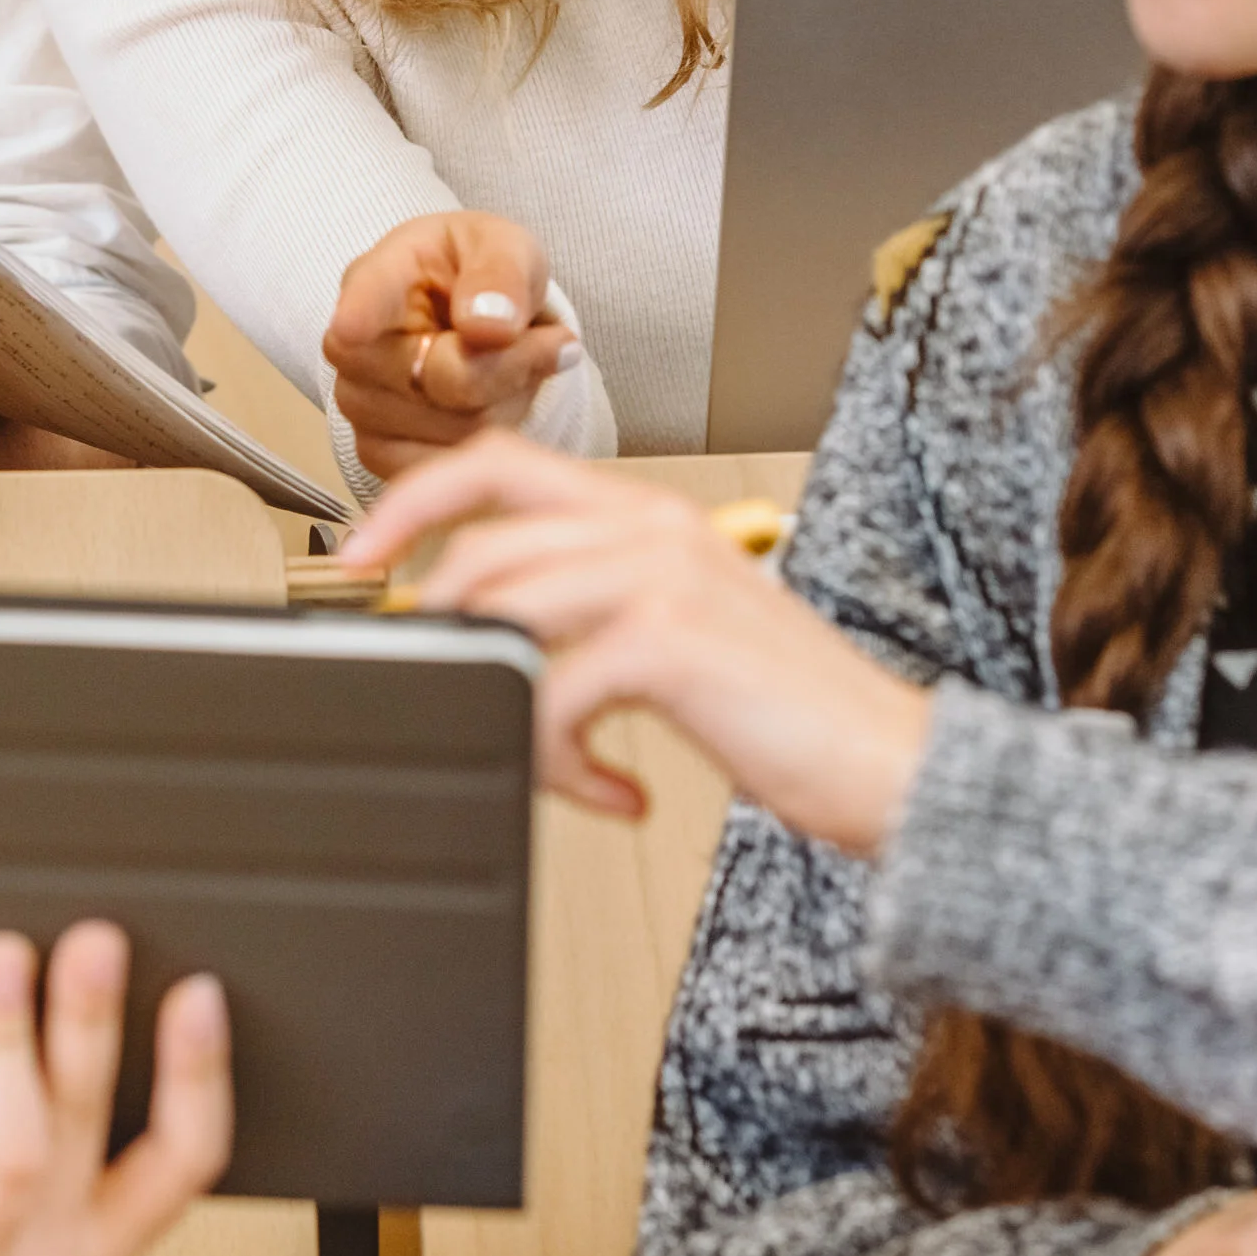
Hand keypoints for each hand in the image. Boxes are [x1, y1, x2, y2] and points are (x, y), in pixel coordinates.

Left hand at [0, 923, 232, 1255]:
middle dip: (93, 1026)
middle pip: (88, 1130)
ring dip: (12, 1039)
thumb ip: (65, 1087)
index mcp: (102, 1236)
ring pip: (13, 1149)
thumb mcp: (24, 1155)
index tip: (198, 990)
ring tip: (4, 955)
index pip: (185, 1163)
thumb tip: (97, 961)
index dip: (201, 1078)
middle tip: (95, 942)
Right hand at [321, 211, 583, 478]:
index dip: (358, 315)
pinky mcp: (378, 454)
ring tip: (516, 366)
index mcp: (379, 277)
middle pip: (447, 379)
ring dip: (511, 400)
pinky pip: (454, 464)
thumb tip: (488, 326)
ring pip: (462, 428)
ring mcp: (359, 405)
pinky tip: (497, 404)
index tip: (353, 326)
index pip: (365, 299)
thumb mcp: (508, 249)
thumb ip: (502, 275)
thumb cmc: (485, 278)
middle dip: (514, 364)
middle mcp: (353, 346)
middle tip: (546, 340)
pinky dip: (494, 441)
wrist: (478, 323)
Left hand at [340, 432, 929, 852]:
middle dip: (429, 615)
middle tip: (430, 684)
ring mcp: (660, 575)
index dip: (412, 500)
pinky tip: (608, 792)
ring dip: (500, 703)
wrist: (895, 765)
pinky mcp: (667, 641)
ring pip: (502, 611)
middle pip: (481, 535)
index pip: (499, 463)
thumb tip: (488, 639)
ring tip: (552, 763)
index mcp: (650, 513)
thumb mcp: (681, 636)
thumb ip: (593, 614)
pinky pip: (546, 691)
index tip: (361, 557)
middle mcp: (652, 526)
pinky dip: (557, 759)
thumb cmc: (794, 712)